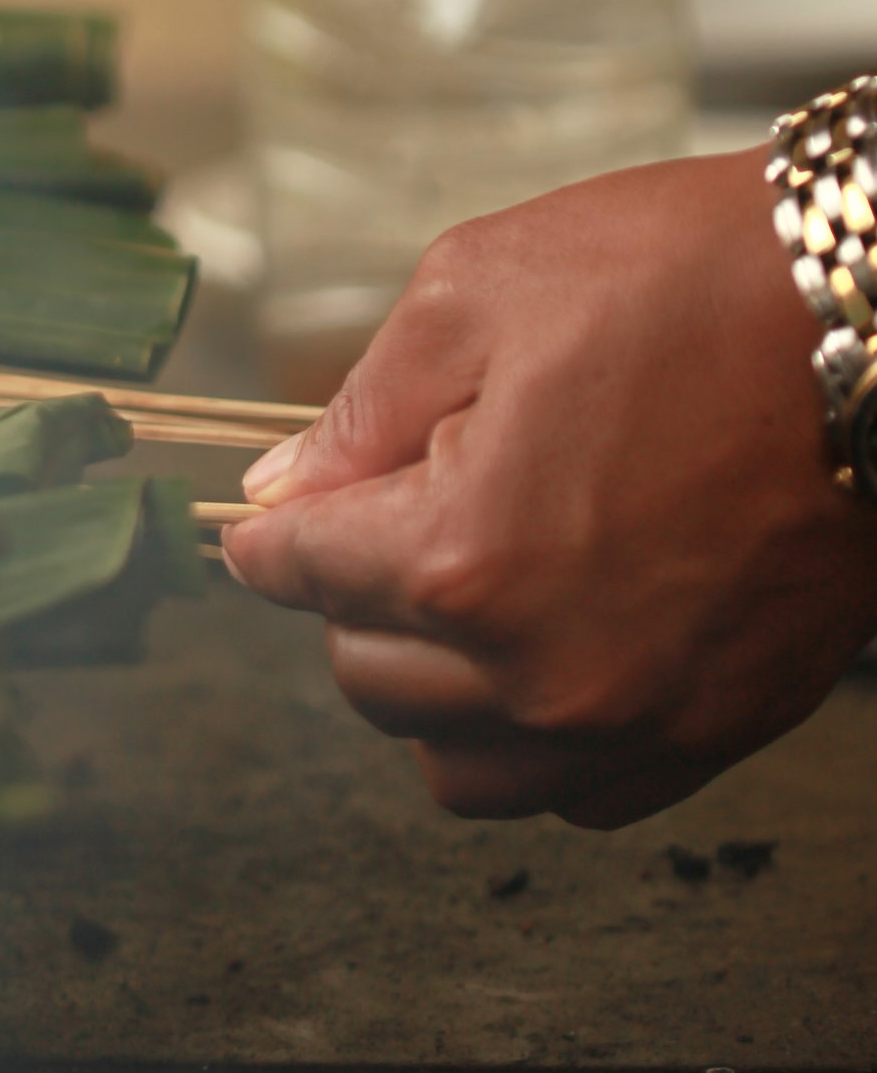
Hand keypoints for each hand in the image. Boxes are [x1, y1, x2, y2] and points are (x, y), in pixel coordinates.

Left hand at [221, 149, 876, 824]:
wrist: (876, 316)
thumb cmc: (685, 280)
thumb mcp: (475, 291)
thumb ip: (358, 411)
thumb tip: (281, 491)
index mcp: (463, 556)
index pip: (301, 573)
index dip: (268, 535)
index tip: (258, 524)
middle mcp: (543, 670)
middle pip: (365, 677)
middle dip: (350, 599)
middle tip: (387, 522)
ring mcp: (637, 717)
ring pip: (457, 764)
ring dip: (431, 689)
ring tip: (460, 597)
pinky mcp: (717, 732)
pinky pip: (576, 792)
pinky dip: (536, 741)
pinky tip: (544, 654)